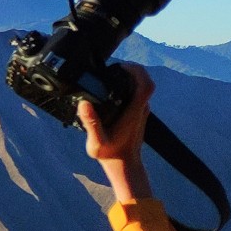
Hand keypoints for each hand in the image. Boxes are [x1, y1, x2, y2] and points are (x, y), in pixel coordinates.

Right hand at [79, 65, 154, 204]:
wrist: (124, 164)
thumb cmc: (111, 154)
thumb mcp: (96, 142)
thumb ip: (90, 123)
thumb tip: (84, 103)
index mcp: (134, 111)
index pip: (146, 85)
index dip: (137, 71)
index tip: (121, 66)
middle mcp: (141, 109)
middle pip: (145, 81)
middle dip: (132, 69)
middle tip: (113, 67)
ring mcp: (141, 111)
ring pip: (142, 87)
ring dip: (130, 77)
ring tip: (111, 75)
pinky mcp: (138, 113)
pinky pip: (137, 94)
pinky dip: (128, 86)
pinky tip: (112, 89)